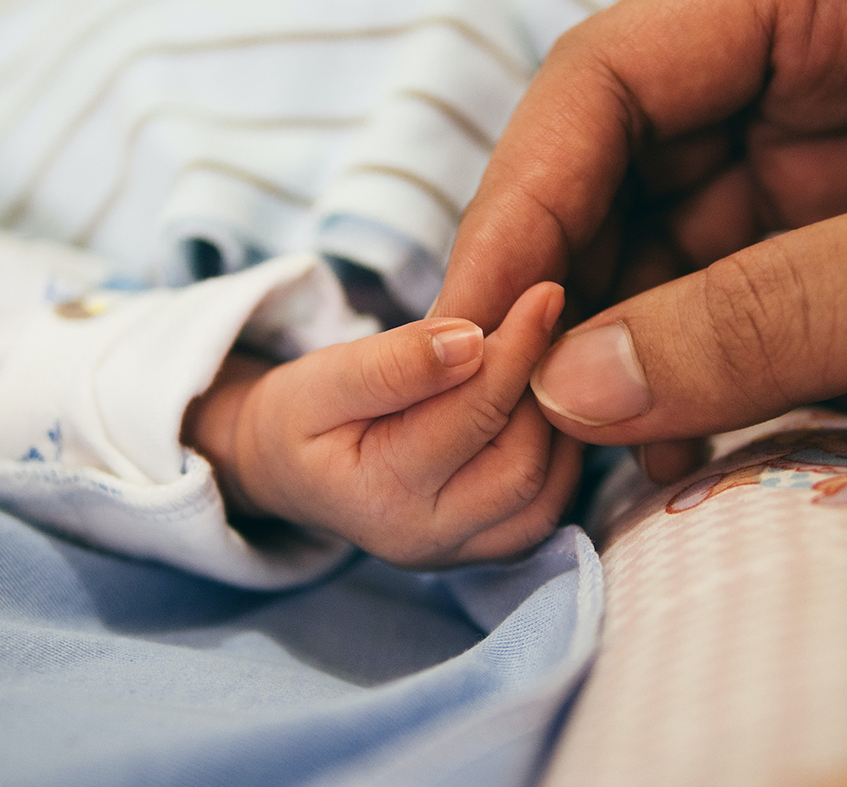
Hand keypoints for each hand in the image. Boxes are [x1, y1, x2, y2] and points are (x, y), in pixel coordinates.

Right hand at [184, 283, 581, 567]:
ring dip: (558, 423)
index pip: (472, 415)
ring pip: (546, 494)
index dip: (516, 349)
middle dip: (542, 389)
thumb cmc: (301, 416)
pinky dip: (558, 456)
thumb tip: (472, 341)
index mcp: (380, 494)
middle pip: (521, 464)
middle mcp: (426, 539)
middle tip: (548, 325)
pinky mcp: (482, 550)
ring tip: (544, 361)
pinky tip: (541, 405)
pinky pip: (546, 510)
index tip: (544, 293)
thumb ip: (392, 363)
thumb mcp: (323, 378)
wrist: (288, 468)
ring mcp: (458, 553)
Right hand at [432, 0, 846, 480]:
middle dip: (564, 292)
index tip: (475, 319)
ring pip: (664, 256)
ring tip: (590, 455)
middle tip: (517, 413)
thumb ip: (786, 312)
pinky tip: (668, 452)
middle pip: (623, 171)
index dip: (523, 195)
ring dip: (619, 355)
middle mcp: (819, 67)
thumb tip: (578, 386)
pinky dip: (687, 387)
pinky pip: (727, 315)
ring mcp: (832, 168)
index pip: (615, 75)